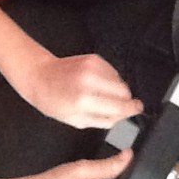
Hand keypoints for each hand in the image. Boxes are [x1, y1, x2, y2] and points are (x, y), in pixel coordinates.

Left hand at [17, 53, 142, 129]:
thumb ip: (103, 119)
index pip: (120, 105)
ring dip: (117, 90)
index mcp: (84, 100)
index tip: (138, 109)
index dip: (132, 109)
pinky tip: (97, 84)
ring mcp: (93, 67)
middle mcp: (91, 81)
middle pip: (125, 91)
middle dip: (124, 100)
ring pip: (120, 81)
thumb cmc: (54, 102)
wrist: (41, 76)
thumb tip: (124, 115)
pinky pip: (113, 72)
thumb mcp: (76, 120)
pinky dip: (110, 80)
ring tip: (100, 94)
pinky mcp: (95, 58)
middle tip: (116, 105)